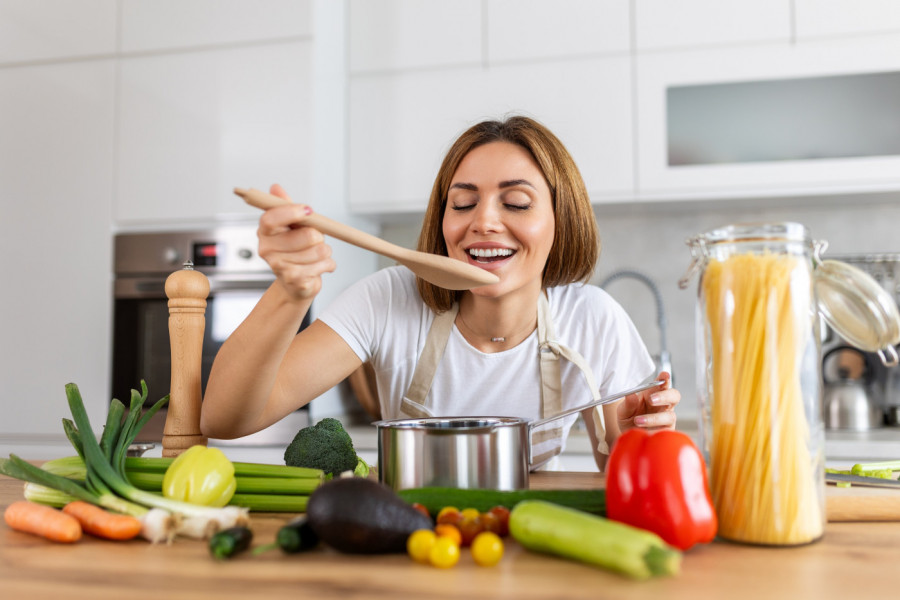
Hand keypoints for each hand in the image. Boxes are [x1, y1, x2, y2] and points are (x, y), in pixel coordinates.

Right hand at [257, 184, 335, 301]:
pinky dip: (329, 264)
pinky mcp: (296, 281)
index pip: (271, 219)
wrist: (295, 284)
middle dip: (319, 236)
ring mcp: (280, 267)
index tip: (309, 210)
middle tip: (315, 239)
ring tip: (316, 255)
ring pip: (320, 250)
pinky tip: (319, 267)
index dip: (291, 212)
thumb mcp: (291, 225)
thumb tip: (276, 188)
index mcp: (265, 232)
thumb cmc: (295, 250)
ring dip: (325, 251)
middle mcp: (267, 250)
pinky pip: (325, 264)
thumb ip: (285, 206)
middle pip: (307, 236)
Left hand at [617, 371, 678, 432]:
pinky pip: (667, 431)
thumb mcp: (623, 412)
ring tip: (637, 420)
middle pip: (674, 396)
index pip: (661, 384)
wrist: (629, 438)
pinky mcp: (667, 432)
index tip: (664, 375)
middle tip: (652, 399)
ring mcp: (666, 419)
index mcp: (652, 395)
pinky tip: (646, 432)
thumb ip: (627, 404)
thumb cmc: (629, 421)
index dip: (665, 379)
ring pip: (670, 415)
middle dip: (665, 396)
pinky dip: (656, 430)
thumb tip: (630, 395)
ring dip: (654, 418)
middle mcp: (662, 405)